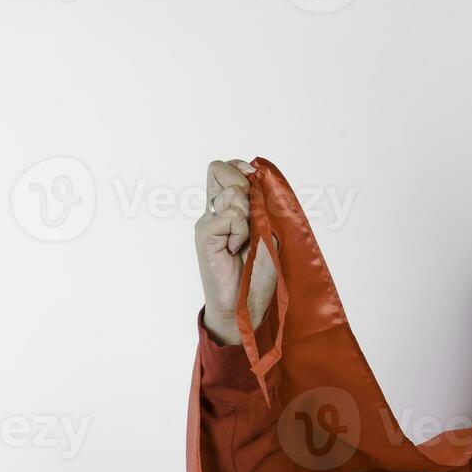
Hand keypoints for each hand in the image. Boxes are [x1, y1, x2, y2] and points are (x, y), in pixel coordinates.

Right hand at [195, 158, 277, 344]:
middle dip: (242, 182)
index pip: (226, 170)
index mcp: (228, 209)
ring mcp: (208, 222)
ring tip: (245, 240)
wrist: (245, 305)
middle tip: (250, 211)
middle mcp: (215, 211)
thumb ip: (261, 210)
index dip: (240, 167)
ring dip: (248, 214)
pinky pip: (230, 216)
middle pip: (218, 169)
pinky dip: (241, 232)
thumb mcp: (267, 235)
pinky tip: (236, 250)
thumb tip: (257, 183)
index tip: (254, 177)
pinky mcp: (204, 235)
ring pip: (231, 193)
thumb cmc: (257, 274)